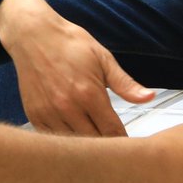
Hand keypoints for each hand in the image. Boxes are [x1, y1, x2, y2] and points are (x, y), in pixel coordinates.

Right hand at [0, 0, 151, 135]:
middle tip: (114, 148)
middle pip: (94, 142)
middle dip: (106, 146)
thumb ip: (125, 84)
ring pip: (73, 144)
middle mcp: (68, 107)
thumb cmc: (69, 44)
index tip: (127, 145)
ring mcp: (49, 113)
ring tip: (94, 146)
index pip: (113, 131)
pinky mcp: (34, 115)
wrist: (32, 35)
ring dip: (85, 147)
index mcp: (89, 93)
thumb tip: (149, 97)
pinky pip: (53, 139)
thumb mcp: (102, 58)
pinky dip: (64, 141)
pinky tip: (72, 136)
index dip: (123, 140)